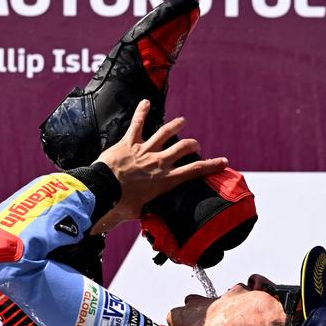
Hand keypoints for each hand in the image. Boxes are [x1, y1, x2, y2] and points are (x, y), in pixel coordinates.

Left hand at [90, 100, 227, 233]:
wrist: (102, 191)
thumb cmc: (120, 205)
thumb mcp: (142, 212)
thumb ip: (150, 212)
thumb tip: (154, 224)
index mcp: (166, 180)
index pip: (195, 171)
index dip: (212, 165)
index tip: (223, 162)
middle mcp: (159, 162)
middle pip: (184, 147)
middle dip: (192, 145)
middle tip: (194, 145)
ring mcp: (145, 150)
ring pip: (166, 132)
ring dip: (176, 125)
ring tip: (182, 121)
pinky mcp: (129, 143)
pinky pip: (137, 124)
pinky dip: (142, 112)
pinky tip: (146, 102)